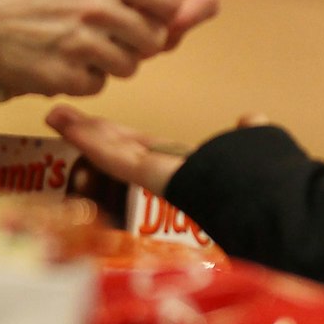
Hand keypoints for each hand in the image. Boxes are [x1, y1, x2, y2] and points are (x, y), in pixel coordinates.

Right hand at [0, 0, 180, 99]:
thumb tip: (167, 4)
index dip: (165, 13)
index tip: (150, 18)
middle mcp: (99, 8)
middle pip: (155, 39)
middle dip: (139, 44)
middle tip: (112, 40)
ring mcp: (82, 43)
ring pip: (130, 67)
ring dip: (112, 64)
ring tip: (82, 50)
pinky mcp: (65, 76)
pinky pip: (98, 85)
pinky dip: (85, 80)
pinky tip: (62, 63)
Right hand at [46, 105, 267, 196]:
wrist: (267, 208)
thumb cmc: (262, 190)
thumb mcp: (252, 152)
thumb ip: (247, 137)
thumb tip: (250, 119)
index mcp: (191, 169)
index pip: (148, 150)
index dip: (122, 139)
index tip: (102, 127)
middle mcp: (169, 176)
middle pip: (122, 149)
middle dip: (93, 134)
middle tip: (64, 119)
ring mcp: (157, 178)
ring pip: (113, 151)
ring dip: (84, 132)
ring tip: (56, 115)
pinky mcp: (152, 175)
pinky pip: (116, 155)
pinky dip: (89, 138)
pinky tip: (66, 123)